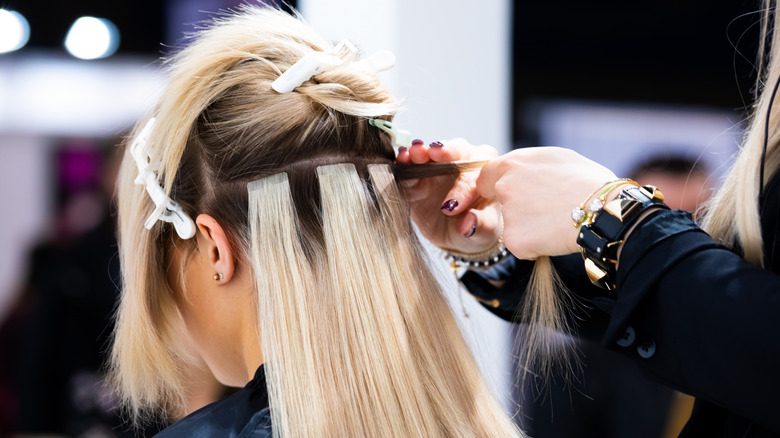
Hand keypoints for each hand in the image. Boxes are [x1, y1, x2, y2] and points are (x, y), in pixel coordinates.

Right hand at [396, 139, 500, 253]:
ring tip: (413, 153)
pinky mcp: (416, 178)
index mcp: (485, 172)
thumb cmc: (479, 226)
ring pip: (431, 153)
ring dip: (421, 152)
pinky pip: (409, 167)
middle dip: (444, 151)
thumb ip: (480, 226)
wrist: (458, 234)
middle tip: (435, 152)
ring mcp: (437, 168)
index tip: (452, 206)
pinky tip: (401, 160)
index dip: (463, 189)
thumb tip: (467, 225)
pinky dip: (404, 163)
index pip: (476, 175)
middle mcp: (463, 163)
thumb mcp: (485, 231)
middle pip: (456, 150)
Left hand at [476, 147, 616, 258]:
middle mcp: (504, 187)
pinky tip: (555, 236)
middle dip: (516, 208)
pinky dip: (534, 246)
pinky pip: (521, 245)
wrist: (605, 210)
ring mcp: (508, 214)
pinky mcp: (514, 240)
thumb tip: (520, 171)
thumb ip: (529, 166)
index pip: (485, 177)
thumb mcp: (556, 158)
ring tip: (557, 221)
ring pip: (512, 225)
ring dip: (528, 227)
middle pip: (500, 202)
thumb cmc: (588, 181)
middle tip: (545, 210)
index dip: (497, 187)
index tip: (513, 194)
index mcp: (512, 163)